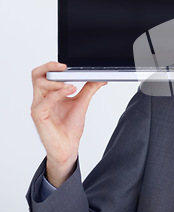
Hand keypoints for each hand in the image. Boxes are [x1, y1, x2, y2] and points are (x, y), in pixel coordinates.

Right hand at [30, 61, 106, 186]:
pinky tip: (70, 91)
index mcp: (48, 93)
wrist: (68, 147)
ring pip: (39, 85)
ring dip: (57, 82)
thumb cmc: (70, 127)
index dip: (52, 65)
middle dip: (50, 68)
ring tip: (72, 84)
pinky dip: (58, 94)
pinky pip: (44, 102)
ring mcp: (39, 107)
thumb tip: (100, 78)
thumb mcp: (82, 103)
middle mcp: (41, 98)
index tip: (67, 64)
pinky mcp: (39, 117)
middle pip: (36, 75)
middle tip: (64, 67)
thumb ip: (89, 89)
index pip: (43, 73)